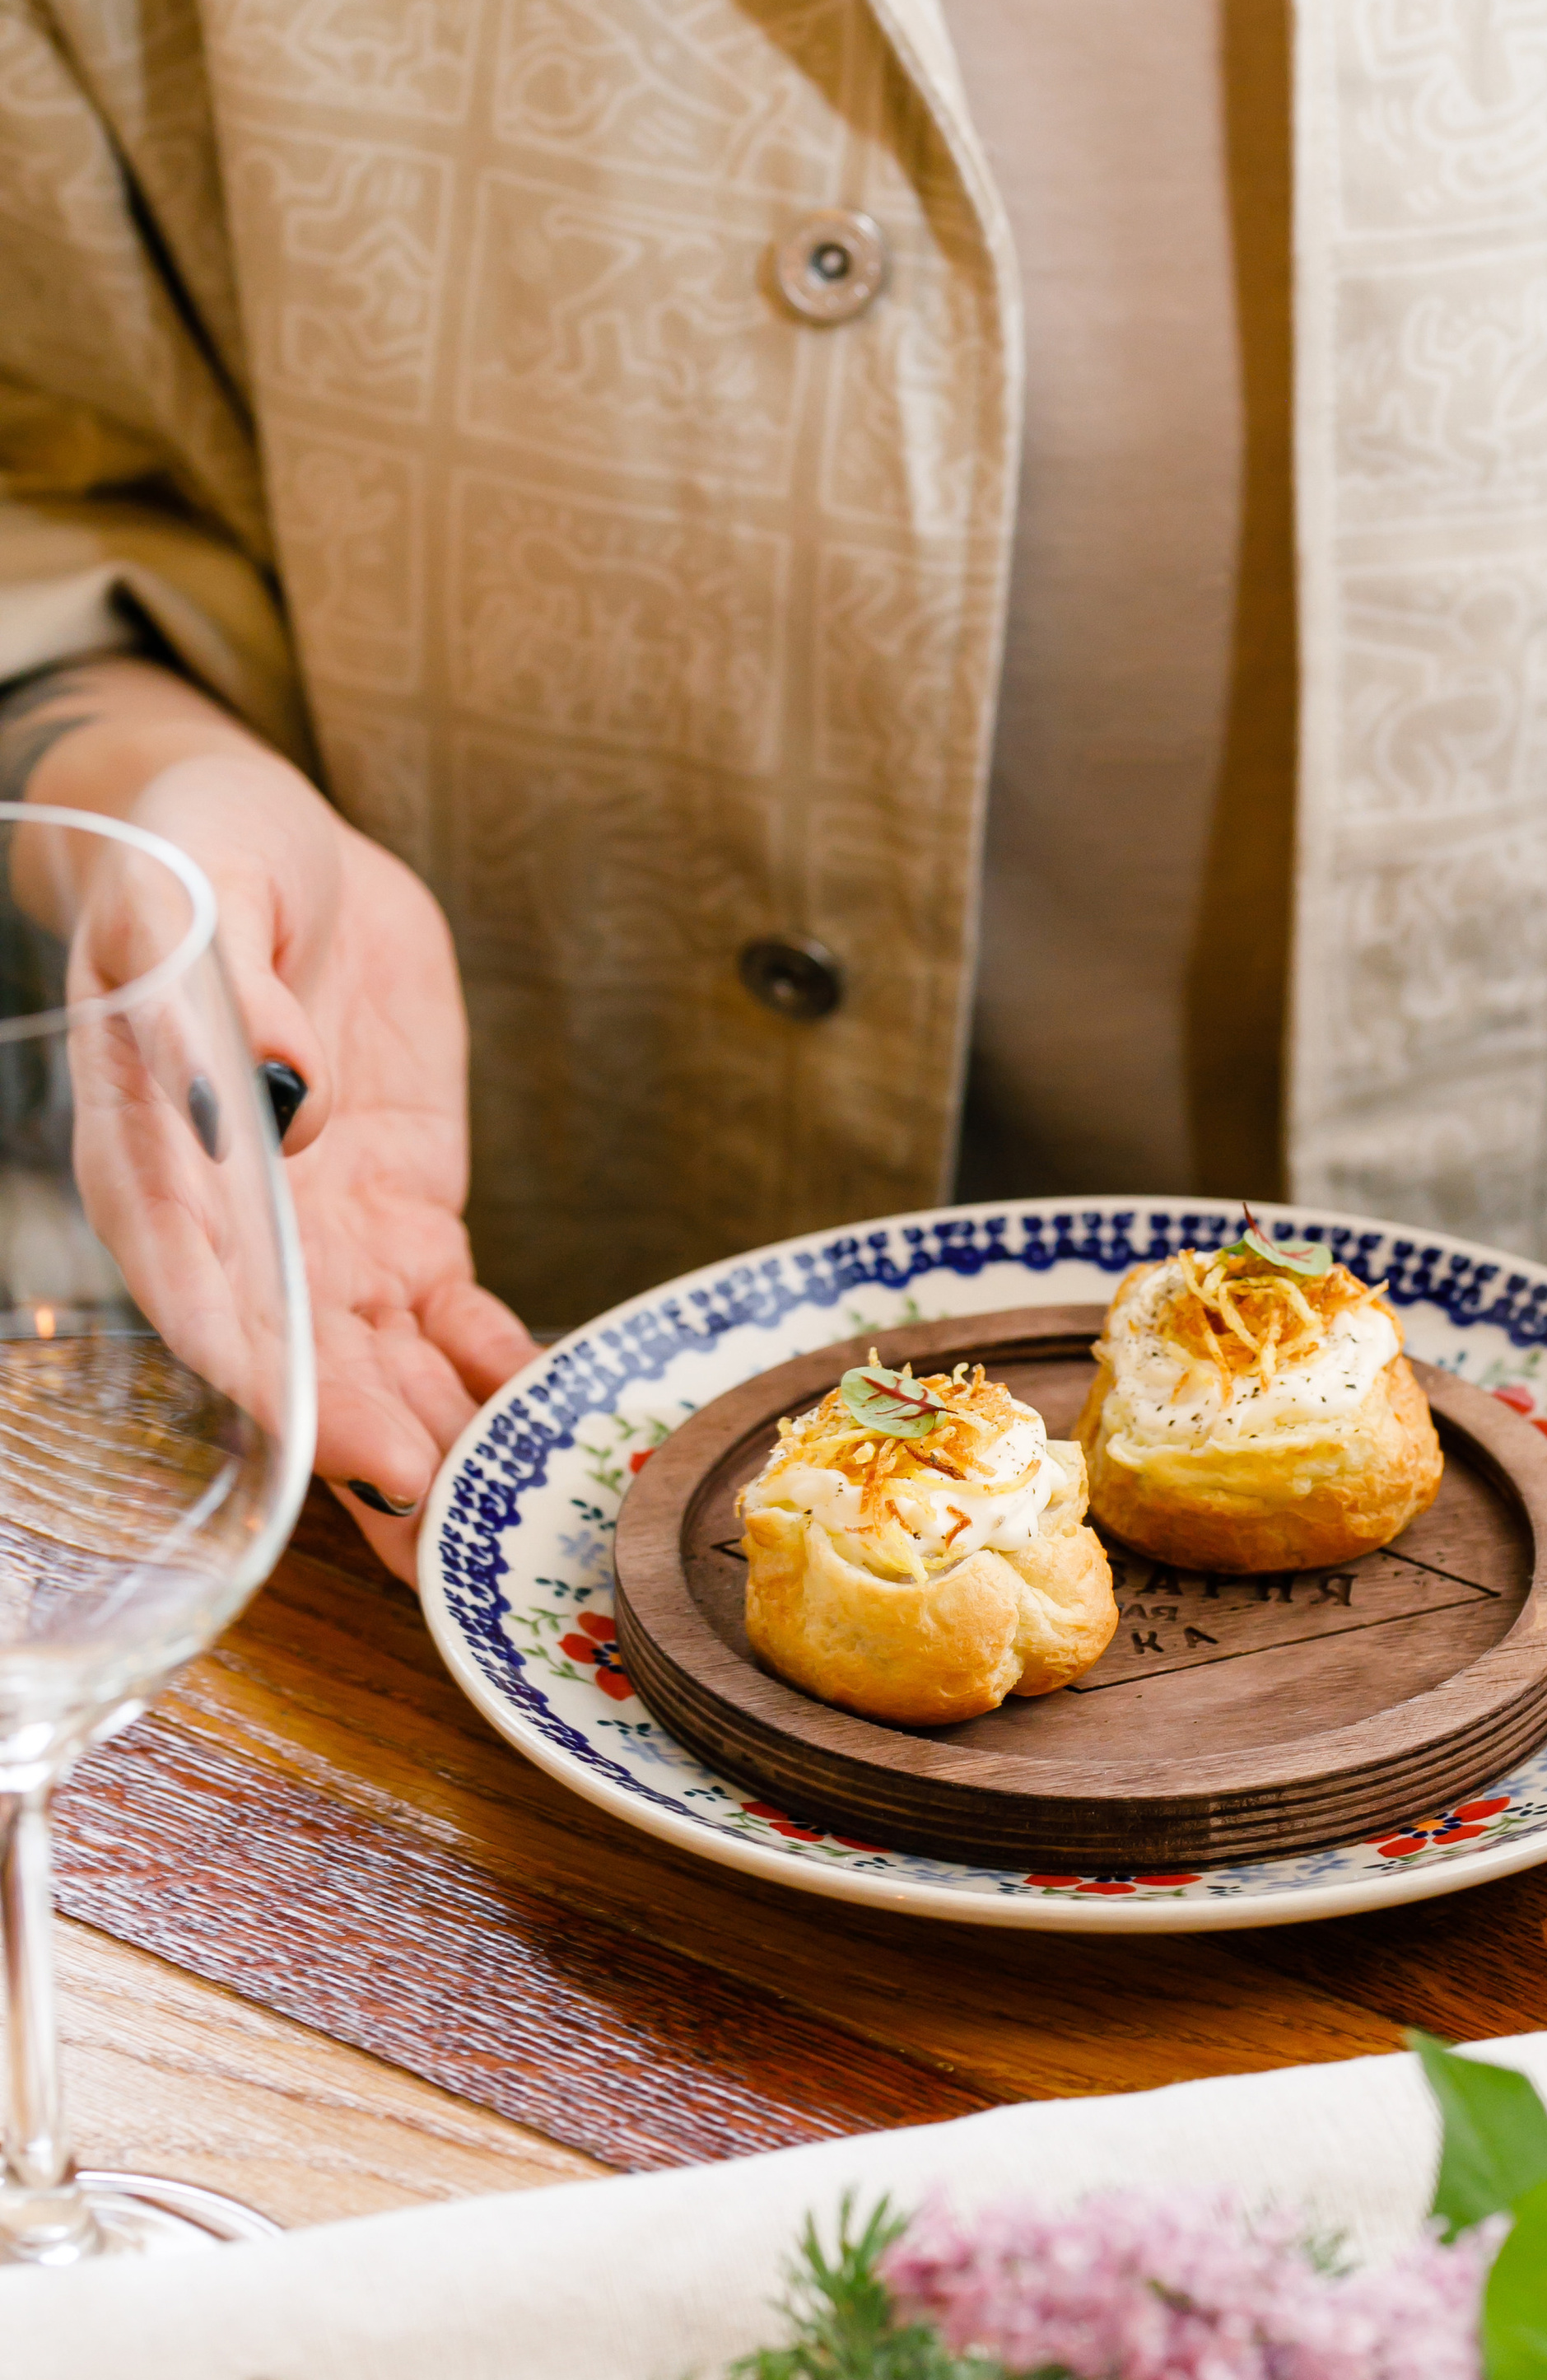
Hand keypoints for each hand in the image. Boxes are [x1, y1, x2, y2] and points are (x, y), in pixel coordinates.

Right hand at [13, 662, 535, 1576]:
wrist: (277, 852)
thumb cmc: (204, 856)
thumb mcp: (195, 890)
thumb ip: (216, 988)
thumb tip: (267, 1082)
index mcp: (159, 1169)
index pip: (207, 1300)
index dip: (271, 1382)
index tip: (343, 1444)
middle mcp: (240, 1235)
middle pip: (306, 1366)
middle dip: (376, 1447)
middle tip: (445, 1519)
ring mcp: (326, 1242)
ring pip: (384, 1372)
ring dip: (442, 1451)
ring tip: (504, 1527)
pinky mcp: (404, 1224)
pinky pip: (455, 1324)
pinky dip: (501, 1380)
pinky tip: (555, 1433)